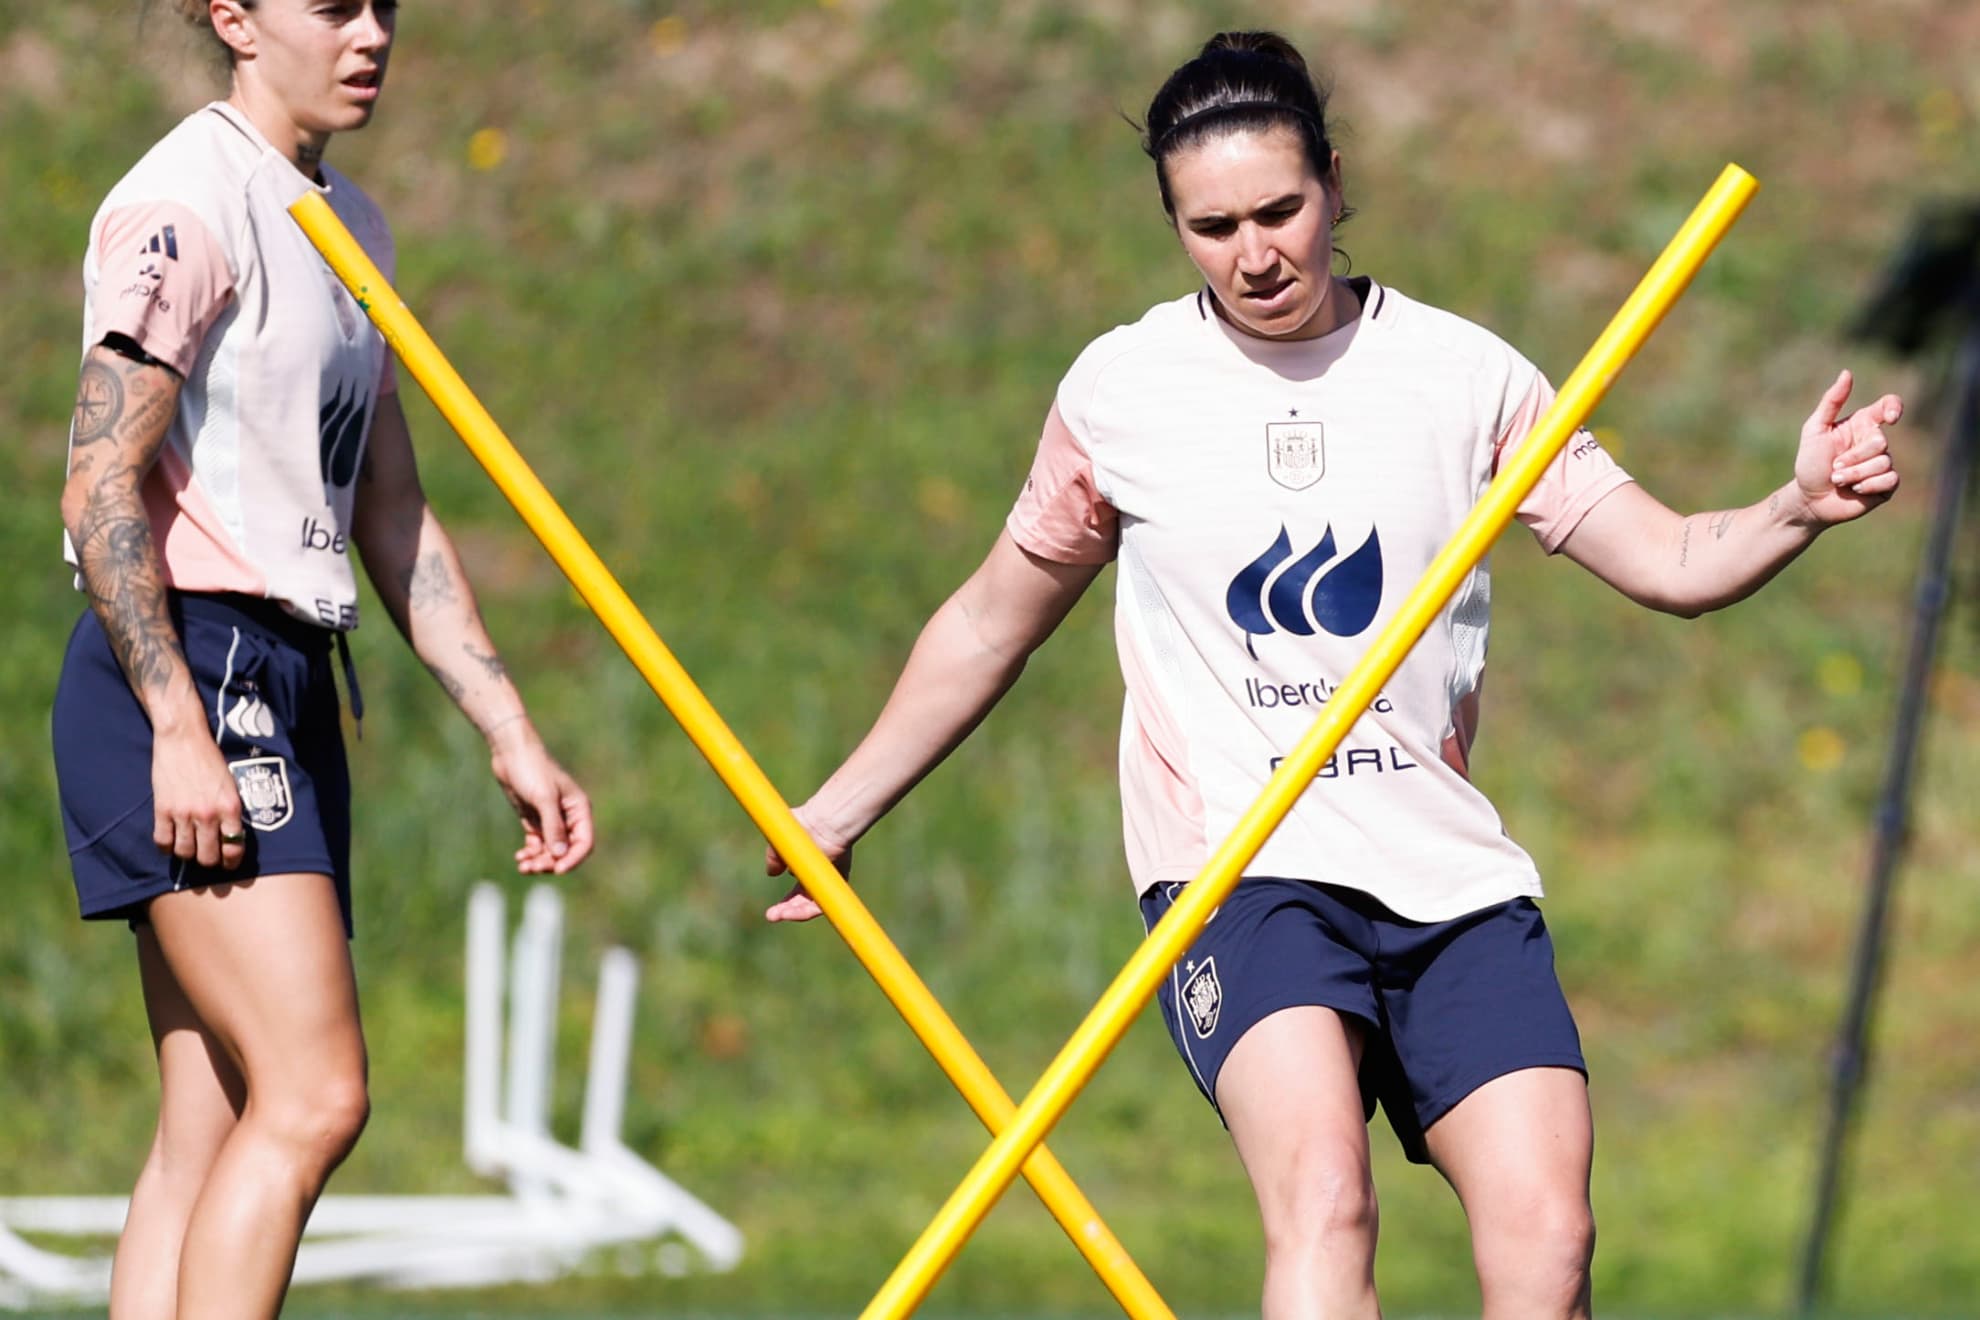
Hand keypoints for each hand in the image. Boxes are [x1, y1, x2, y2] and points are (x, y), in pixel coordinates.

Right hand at [152, 728, 247, 870]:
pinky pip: (162, 841)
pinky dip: (166, 846)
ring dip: (187, 854)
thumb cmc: (211, 759)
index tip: (229, 864)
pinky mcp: (162, 810)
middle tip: (207, 857)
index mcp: (230, 807)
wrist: (184, 739)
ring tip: (189, 847)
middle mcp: (208, 814)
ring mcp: (183, 814)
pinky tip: (170, 841)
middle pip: (207, 856)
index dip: (231, 861)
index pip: (233, 848)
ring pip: (184, 852)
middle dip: (209, 861)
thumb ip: (230, 810)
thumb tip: (232, 835)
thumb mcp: (231, 784)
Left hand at [487, 720, 593, 874]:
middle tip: (532, 867)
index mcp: (579, 809)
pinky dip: (530, 853)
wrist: (510, 753)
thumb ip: (553, 827)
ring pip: (550, 850)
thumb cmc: (532, 770)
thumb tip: (560, 856)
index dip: (573, 859)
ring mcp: (551, 819)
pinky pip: (537, 844)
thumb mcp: (544, 799)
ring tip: (522, 865)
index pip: (584, 842)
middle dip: (551, 862)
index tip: (557, 870)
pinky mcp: (534, 819)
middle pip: (566, 851)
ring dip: (539, 861)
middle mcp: (568, 817)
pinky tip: (520, 857)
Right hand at [764, 803, 852, 922]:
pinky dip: (808, 910)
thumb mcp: (778, 845)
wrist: (821, 822)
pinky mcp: (839, 879)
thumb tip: (772, 873)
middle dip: (787, 911)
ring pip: (813, 904)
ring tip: (779, 915)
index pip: (796, 893)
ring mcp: (829, 877)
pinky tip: (791, 912)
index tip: (771, 913)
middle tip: (771, 916)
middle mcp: (818, 874)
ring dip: (795, 913)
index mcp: (805, 866)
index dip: (785, 904)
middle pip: (804, 901)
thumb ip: (773, 859)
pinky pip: (825, 901)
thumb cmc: (800, 826)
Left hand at [1792, 369, 1902, 525]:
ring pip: (1883, 463)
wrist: (1809, 498)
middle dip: (1852, 457)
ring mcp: (1883, 463)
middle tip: (1834, 467)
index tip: (1889, 418)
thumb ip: (1831, 402)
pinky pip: (1890, 480)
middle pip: (1880, 442)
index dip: (1894, 408)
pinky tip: (1854, 490)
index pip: (1888, 406)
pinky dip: (1867, 486)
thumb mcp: (1815, 429)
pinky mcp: (1886, 485)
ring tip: (1838, 479)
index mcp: (1862, 425)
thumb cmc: (1810, 462)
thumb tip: (1847, 373)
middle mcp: (1875, 442)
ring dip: (1854, 474)